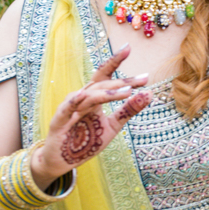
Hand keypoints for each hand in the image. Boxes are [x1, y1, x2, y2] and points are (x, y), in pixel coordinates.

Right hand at [32, 45, 151, 182]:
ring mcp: (70, 109)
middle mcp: (82, 99)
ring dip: (108, 92)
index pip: (105, 76)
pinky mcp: (59, 121)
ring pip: (89, 95)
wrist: (63, 162)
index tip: (129, 47)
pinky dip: (74, 101)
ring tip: (127, 90)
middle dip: (122, 81)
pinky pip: (67, 109)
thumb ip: (128, 110)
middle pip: (101, 83)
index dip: (115, 61)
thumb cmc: (87, 141)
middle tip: (143, 80)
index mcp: (94, 98)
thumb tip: (149, 93)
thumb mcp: (113, 126)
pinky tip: (82, 95)